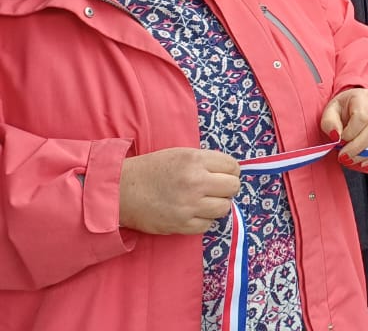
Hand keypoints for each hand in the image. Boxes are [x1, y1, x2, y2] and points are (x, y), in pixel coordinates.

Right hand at [118, 147, 240, 234]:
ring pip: (224, 208)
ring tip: (204, 201)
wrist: (122, 191)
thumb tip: (231, 172)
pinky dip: (203, 220)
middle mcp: (195, 182)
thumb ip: (206, 162)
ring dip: (217, 205)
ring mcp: (189, 205)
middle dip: (227, 188)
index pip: (233, 167)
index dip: (230, 171)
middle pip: (233, 187)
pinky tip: (192, 212)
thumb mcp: (181, 154)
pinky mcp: (181, 225)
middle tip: (215, 189)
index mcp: (195, 161)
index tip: (222, 174)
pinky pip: (207, 225)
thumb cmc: (153, 170)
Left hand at [321, 87, 367, 169]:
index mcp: (364, 97)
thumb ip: (330, 123)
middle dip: (357, 146)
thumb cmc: (342, 109)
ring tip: (351, 160)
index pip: (362, 116)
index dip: (350, 132)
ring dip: (366, 154)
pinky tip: (363, 162)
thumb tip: (336, 137)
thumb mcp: (330, 111)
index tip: (339, 140)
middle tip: (344, 157)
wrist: (354, 107)